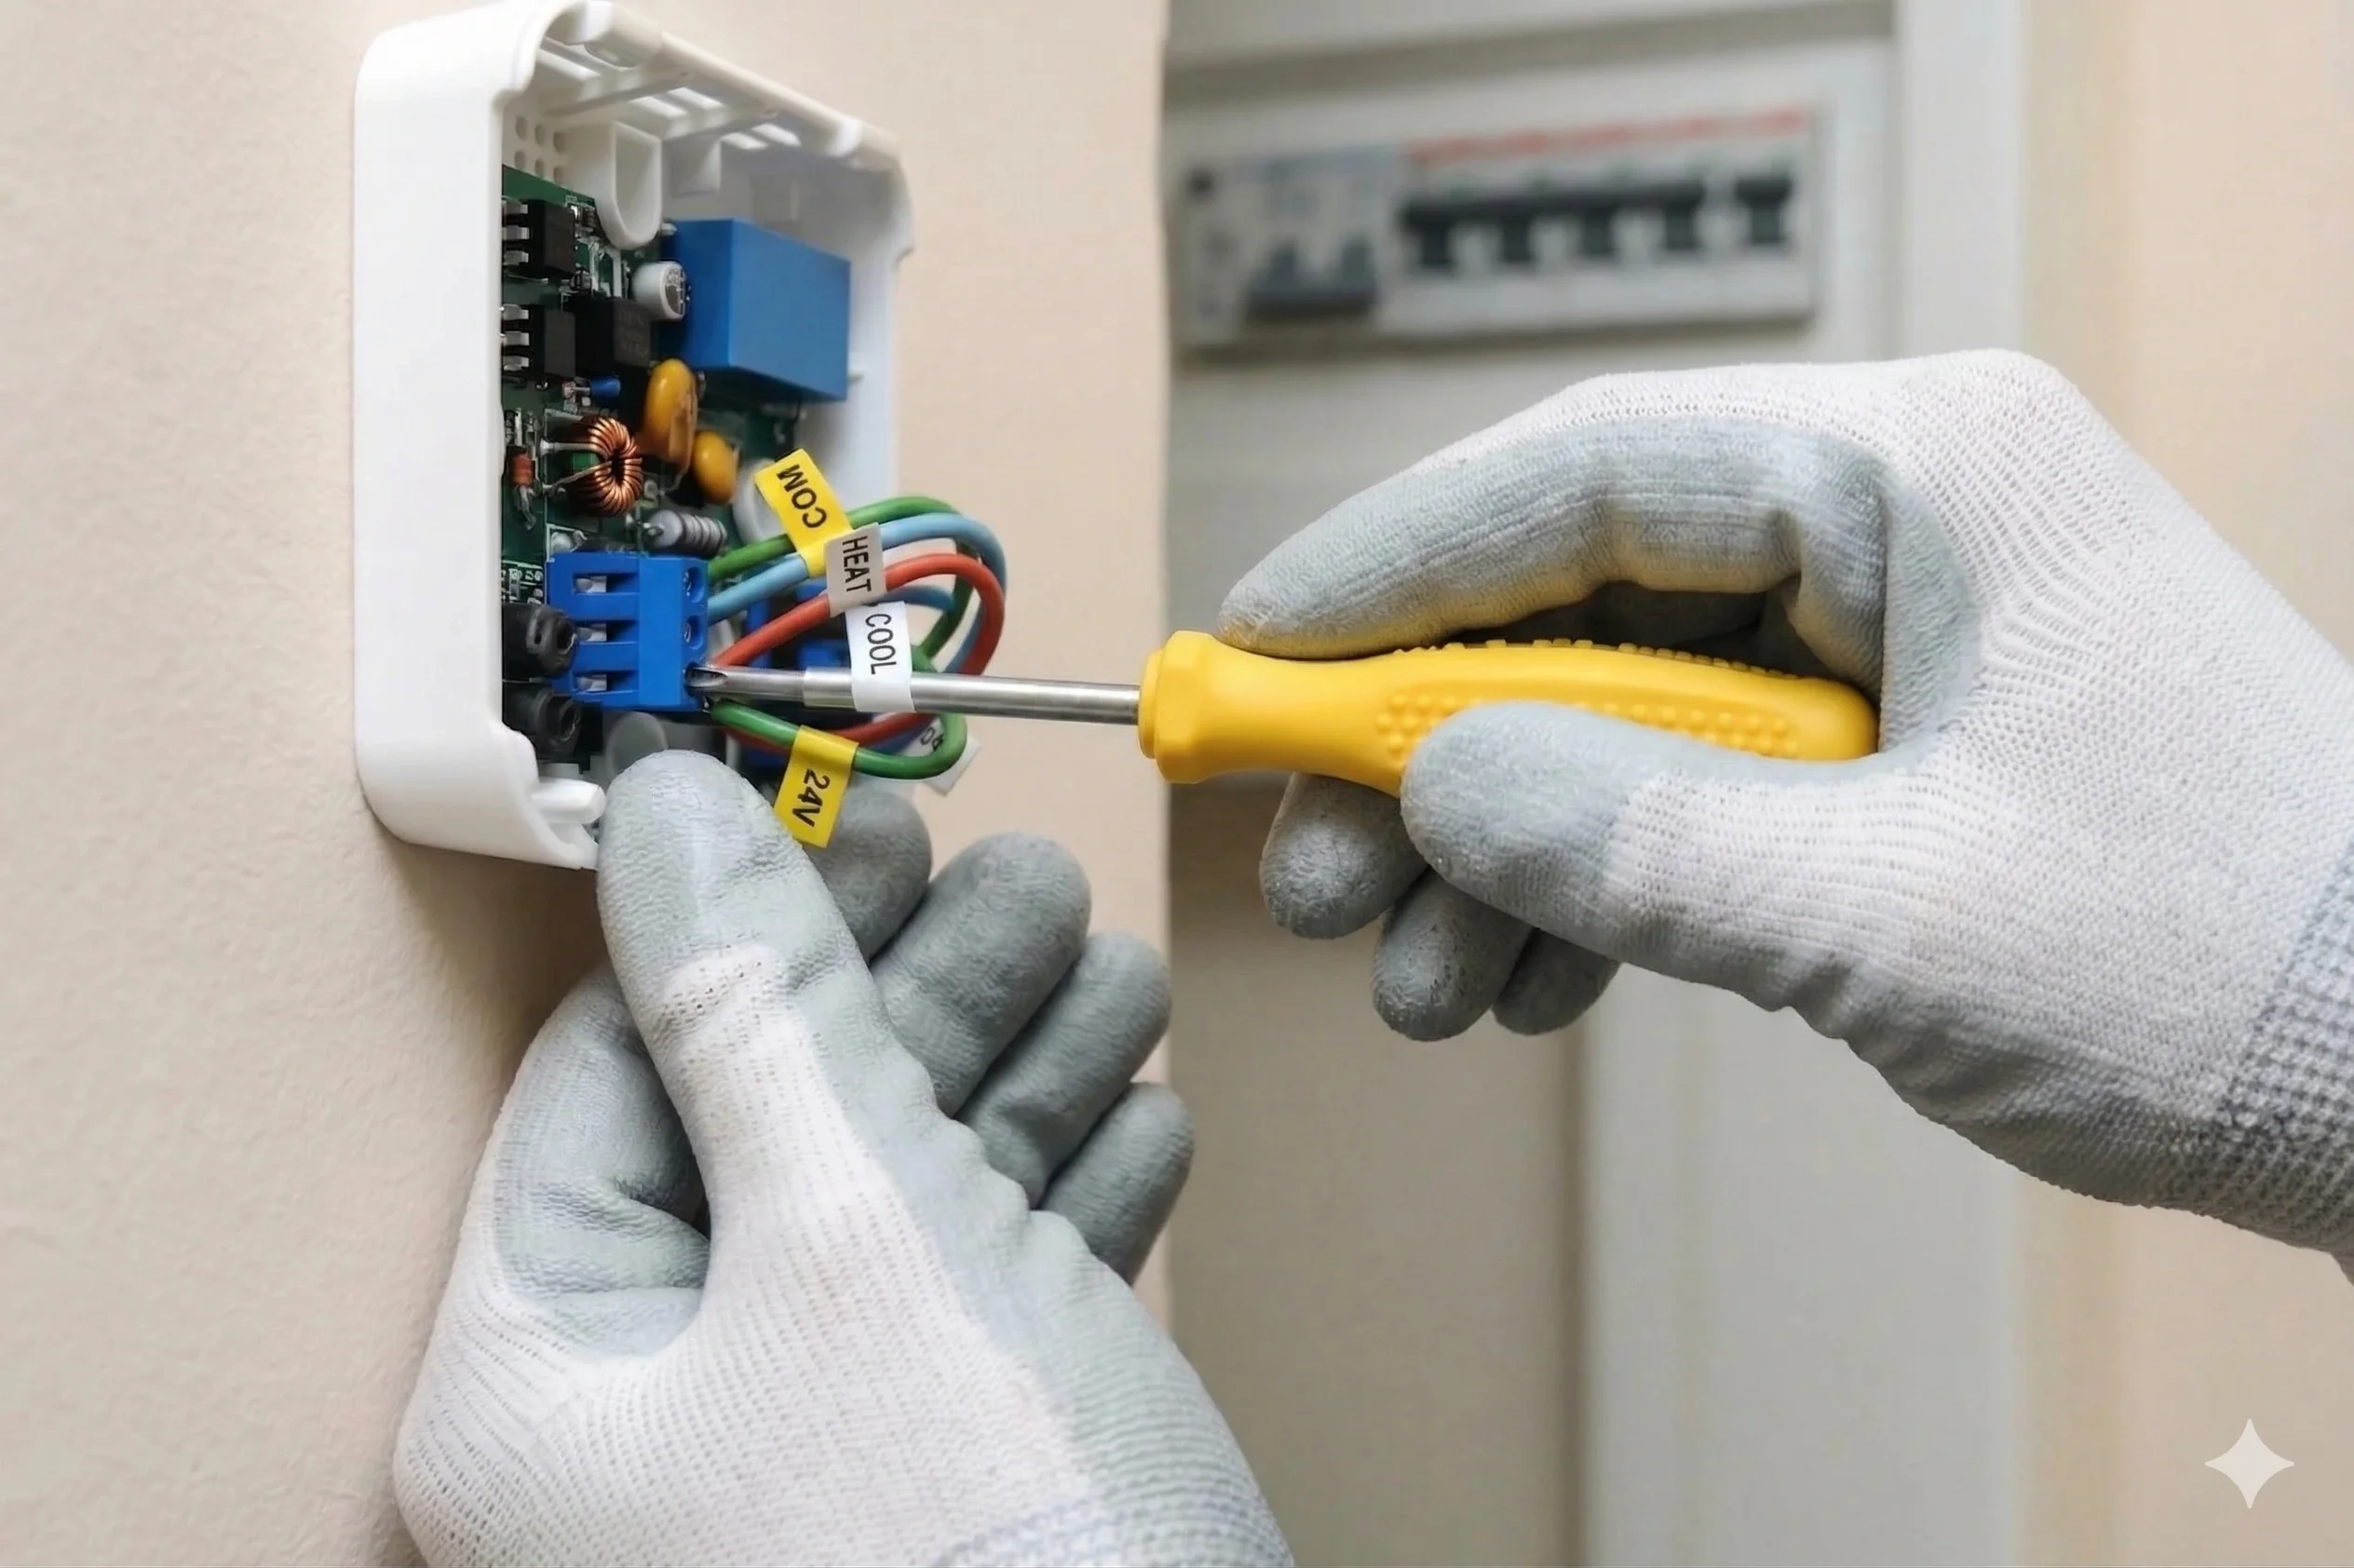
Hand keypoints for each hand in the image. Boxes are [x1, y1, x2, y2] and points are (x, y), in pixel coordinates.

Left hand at [394, 753, 1284, 1566]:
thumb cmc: (987, 1567)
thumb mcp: (856, 1236)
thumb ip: (759, 1012)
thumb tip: (669, 813)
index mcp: (545, 1379)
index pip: (610, 1072)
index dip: (736, 921)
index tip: (845, 815)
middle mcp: (652, 1429)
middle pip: (776, 1125)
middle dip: (918, 995)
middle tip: (1021, 883)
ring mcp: (804, 1458)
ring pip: (897, 1202)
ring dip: (1012, 1076)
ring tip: (1108, 971)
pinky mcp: (941, 1477)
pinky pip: (982, 1295)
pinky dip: (1061, 1195)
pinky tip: (1132, 1114)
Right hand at [1222, 351, 2353, 1255]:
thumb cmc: (2235, 969)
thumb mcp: (1893, 914)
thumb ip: (1630, 839)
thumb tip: (1422, 787)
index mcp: (1925, 470)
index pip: (1585, 470)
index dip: (1388, 566)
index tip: (1248, 653)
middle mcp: (1900, 520)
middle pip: (1579, 594)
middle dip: (1431, 750)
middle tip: (1311, 880)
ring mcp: (1897, 635)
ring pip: (1619, 704)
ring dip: (1499, 845)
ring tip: (1414, 982)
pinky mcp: (1896, 747)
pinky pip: (1691, 785)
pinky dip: (1595, 882)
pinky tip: (1522, 980)